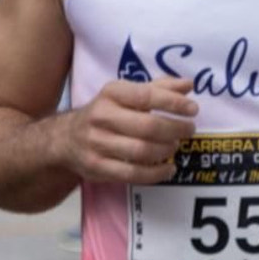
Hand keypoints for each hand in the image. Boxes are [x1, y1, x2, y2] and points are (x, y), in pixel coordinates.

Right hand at [60, 77, 198, 185]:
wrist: (65, 139)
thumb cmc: (106, 113)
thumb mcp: (126, 95)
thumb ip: (158, 88)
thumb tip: (188, 85)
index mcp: (111, 94)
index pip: (146, 96)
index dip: (173, 103)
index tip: (193, 109)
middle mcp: (102, 117)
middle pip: (147, 126)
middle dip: (174, 129)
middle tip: (189, 130)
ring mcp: (98, 144)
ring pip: (141, 152)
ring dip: (166, 150)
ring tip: (175, 146)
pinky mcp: (98, 168)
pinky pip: (133, 174)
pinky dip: (156, 173)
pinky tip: (168, 168)